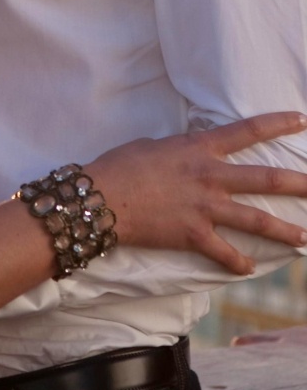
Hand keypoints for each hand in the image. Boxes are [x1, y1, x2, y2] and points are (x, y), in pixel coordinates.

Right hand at [86, 112, 306, 274]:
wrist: (103, 196)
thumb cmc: (121, 165)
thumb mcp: (155, 146)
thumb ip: (179, 150)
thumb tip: (185, 154)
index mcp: (200, 147)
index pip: (247, 131)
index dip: (277, 123)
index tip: (301, 120)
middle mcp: (210, 176)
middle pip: (265, 179)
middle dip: (299, 184)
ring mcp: (204, 207)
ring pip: (255, 220)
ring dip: (284, 231)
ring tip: (306, 238)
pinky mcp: (194, 235)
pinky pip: (225, 252)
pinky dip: (238, 263)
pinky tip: (250, 269)